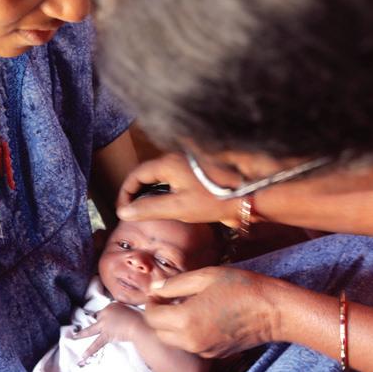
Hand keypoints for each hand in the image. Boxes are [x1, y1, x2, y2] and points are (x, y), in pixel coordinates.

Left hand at [71, 303, 145, 362]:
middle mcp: (106, 313)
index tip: (110, 320)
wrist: (137, 324)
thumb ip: (125, 313)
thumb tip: (126, 319)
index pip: (106, 311)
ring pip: (91, 330)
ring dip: (82, 334)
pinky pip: (96, 344)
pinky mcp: (106, 335)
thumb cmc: (140, 316)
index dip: (107, 317)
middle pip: (97, 317)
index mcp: (112, 306)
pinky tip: (83, 356)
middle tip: (86, 322)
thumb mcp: (132, 310)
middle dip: (92, 319)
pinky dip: (90, 350)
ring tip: (74, 337)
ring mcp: (104, 325)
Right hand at [116, 154, 245, 226]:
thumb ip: (148, 209)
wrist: (249, 192)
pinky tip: (167, 205)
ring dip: (149, 193)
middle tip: (132, 213)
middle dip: (135, 193)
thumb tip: (124, 213)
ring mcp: (186, 162)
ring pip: (158, 176)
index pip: (135, 175)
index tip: (123, 212)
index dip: (125, 194)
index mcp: (167, 163)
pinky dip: (163, 190)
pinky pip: (171, 178)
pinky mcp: (195, 170)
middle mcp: (174, 158)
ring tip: (147, 212)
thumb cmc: (215, 199)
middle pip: (145, 173)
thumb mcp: (178, 208)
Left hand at [144, 267, 291, 357]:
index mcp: (185, 320)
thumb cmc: (242, 288)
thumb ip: (175, 284)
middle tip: (169, 298)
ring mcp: (203, 351)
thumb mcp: (205, 277)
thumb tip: (154, 288)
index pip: (151, 317)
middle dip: (159, 316)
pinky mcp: (215, 355)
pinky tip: (202, 317)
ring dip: (172, 326)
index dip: (151, 302)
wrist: (274, 312)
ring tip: (187, 306)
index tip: (159, 292)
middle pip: (159, 332)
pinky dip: (189, 333)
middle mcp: (190, 341)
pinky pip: (191, 345)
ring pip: (174, 341)